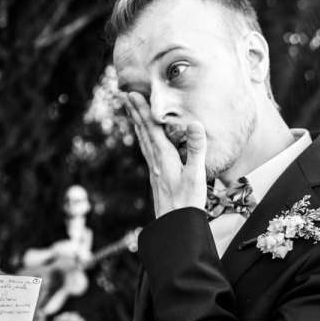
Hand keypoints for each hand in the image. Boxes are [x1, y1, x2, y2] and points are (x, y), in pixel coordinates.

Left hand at [125, 92, 206, 217]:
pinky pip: (147, 151)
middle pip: (142, 131)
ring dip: (137, 123)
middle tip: (123, 95)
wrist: (175, 226)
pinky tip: (144, 140)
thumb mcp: (196, 175)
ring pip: (142, 141)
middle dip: (134, 112)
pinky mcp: (156, 177)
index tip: (131, 93)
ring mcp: (154, 170)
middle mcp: (156, 161)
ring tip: (131, 111)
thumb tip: (195, 124)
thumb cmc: (188, 202)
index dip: (142, 110)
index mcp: (164, 157)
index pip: (151, 128)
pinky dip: (143, 139)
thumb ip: (195, 149)